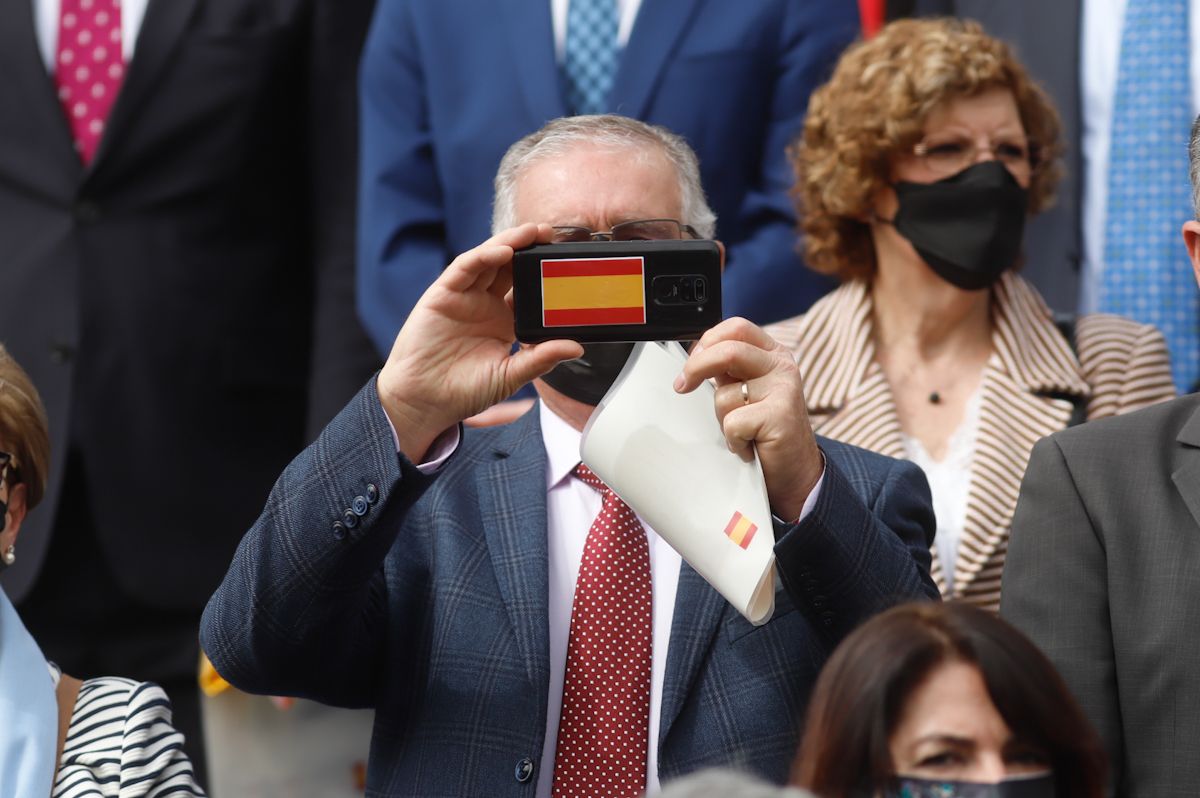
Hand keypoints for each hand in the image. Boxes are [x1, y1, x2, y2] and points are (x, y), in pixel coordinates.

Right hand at [377, 224, 581, 461]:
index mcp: (503, 321)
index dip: (544, 274)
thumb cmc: (465, 391)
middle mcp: (484, 304)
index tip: (566, 265)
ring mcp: (464, 297)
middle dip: (530, 248)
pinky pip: (464, 269)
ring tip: (532, 232)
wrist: (426, 401)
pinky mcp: (442, 295)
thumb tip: (576, 347)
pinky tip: (502, 251)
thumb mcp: (510, 375)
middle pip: (510, 267)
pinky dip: (483, 257)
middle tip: (552, 234)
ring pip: (489, 260)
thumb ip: (541, 359)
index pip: (527, 289)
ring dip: (510, 242)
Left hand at [673, 317, 821, 521]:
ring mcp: (784, 389)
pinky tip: (749, 446)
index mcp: (773, 354)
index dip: (707, 341)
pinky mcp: (781, 415)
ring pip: (725, 394)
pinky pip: (733, 423)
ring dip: (722, 419)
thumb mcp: (746, 391)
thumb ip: (727, 370)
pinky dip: (734, 441)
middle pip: (728, 350)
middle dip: (696, 368)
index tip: (691, 364)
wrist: (795, 471)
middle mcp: (782, 366)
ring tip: (741, 431)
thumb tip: (695, 357)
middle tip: (682, 386)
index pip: (736, 328)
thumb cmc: (765, 431)